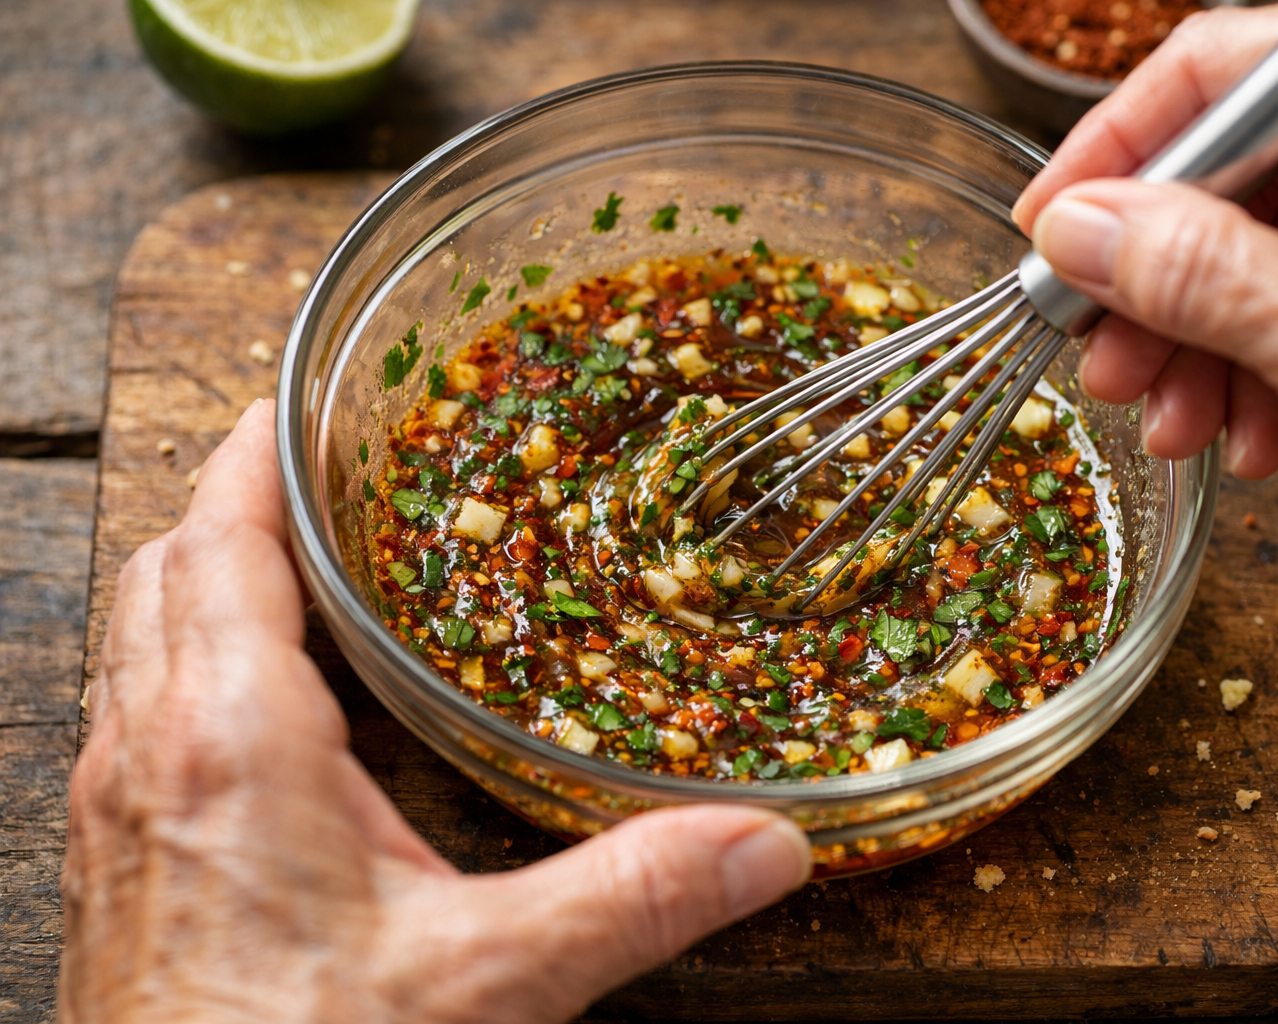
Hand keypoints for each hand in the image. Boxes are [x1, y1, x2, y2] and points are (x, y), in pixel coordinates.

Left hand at [60, 400, 809, 1023]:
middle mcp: (150, 755)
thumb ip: (632, 896)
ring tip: (301, 568)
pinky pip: (140, 717)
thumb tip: (762, 843)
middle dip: (237, 504)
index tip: (300, 402)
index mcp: (230, 738)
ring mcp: (117, 813)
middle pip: (169, 571)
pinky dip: (193, 666)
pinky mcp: (119, 868)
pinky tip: (265, 715)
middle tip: (323, 474)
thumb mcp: (486, 980)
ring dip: (208, 582)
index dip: (256, 456)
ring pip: (142, 641)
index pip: (222, 541)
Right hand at [1013, 4, 1277, 657]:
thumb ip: (1202, 274)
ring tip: (1169, 420)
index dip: (1124, 151)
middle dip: (1157, 277)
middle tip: (1099, 351)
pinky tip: (1248, 439)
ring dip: (1194, 342)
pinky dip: (1252, 377)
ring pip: (1255, 252)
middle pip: (1238, 170)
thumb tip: (1079, 228)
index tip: (1047, 227)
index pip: (1240, 69)